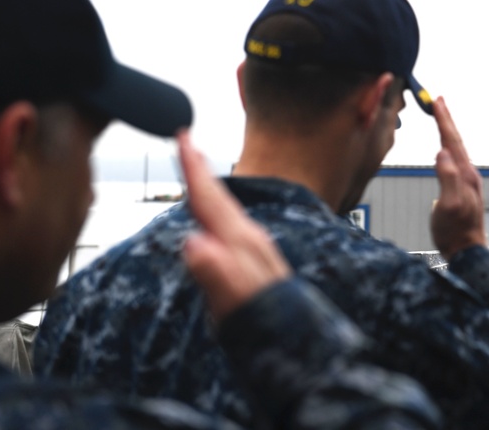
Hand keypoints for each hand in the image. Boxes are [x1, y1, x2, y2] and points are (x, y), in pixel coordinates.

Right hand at [177, 131, 291, 320]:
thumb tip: (193, 243)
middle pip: (220, 200)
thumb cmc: (271, 333)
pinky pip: (233, 231)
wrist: (306, 353)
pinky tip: (217, 223)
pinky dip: (219, 217)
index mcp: (242, 246)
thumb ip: (218, 276)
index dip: (194, 168)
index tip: (182, 135)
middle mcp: (252, 244)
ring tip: (196, 174)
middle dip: (201, 170)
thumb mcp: (238, 309)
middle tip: (185, 140)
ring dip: (209, 192)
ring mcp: (258, 256)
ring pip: (228, 214)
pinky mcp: (258, 270)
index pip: (212, 200)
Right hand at [430, 97, 485, 259]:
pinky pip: (454, 160)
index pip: (452, 141)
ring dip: (448, 132)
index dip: (444, 120)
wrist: (467, 251)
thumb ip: (447, 178)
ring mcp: (467, 182)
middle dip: (446, 120)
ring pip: (456, 150)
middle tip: (438, 101)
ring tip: (441, 119)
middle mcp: (468, 175)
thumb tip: (441, 152)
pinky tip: (445, 150)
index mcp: (465, 175)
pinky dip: (448, 147)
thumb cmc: (455, 231)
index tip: (437, 101)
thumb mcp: (448, 206)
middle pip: (456, 142)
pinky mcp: (462, 190)